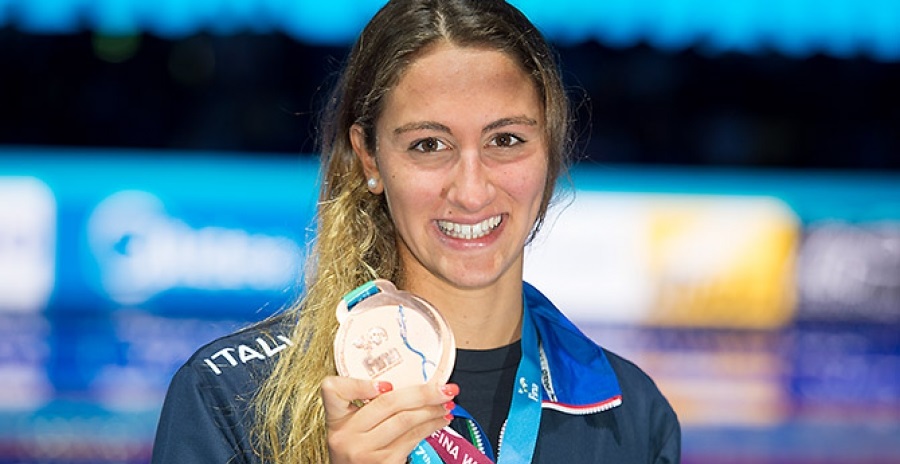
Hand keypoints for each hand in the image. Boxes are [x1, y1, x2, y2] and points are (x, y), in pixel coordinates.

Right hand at [321, 376, 457, 463]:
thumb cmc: (358, 450)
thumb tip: (415, 383)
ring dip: (432, 410)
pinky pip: (413, 438)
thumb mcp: (353, 427)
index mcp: (336, 419)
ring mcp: (365, 451)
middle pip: (387, 403)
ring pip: (405, 420)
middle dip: (422, 392)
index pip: (334, 390)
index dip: (359, 384)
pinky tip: (440, 420)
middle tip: (445, 387)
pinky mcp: (384, 463)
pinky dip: (431, 426)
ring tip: (446, 403)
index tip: (387, 384)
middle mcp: (346, 435)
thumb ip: (369, 406)